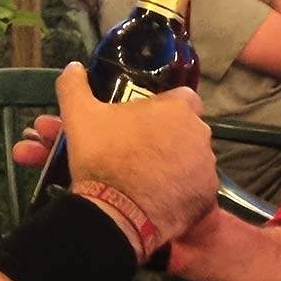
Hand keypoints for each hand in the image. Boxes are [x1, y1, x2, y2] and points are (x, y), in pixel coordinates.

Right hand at [11, 64, 217, 240]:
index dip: (163, 110)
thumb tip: (74, 67)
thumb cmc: (103, 157)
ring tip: (145, 178)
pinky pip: (194, 189)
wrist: (117, 213)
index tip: (144, 123)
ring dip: (174, 165)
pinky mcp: (206, 197)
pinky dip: (180, 193)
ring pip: (191, 159)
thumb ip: (75, 87)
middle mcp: (200, 133)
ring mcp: (206, 166)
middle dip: (166, 139)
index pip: (181, 99)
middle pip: (186, 130)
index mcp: (177, 108)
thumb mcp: (80, 116)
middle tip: (138, 153)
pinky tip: (158, 198)